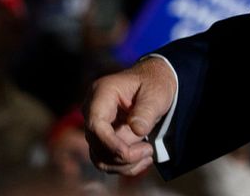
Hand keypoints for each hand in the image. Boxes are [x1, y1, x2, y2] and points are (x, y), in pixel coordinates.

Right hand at [84, 57, 176, 176]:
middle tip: (149, 150)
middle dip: (122, 155)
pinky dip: (125, 166)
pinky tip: (144, 159)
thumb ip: (146, 111)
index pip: (95, 124)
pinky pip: (107, 160)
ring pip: (100, 157)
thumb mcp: (156, 93)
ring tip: (148, 153)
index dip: (109, 143)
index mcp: (102, 93)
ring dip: (124, 164)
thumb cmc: (155, 83)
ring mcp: (96, 126)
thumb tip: (137, 130)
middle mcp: (93, 110)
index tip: (129, 154)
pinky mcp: (103, 138)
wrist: (155, 82)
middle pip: (96, 144)